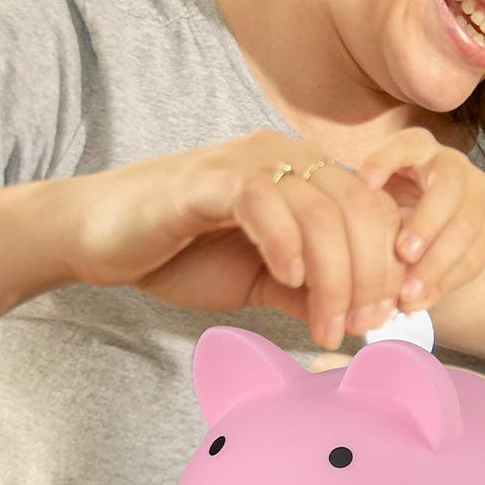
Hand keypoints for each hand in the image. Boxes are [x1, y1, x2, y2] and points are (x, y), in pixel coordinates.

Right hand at [54, 128, 405, 350]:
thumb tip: (364, 319)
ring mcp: (247, 163)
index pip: (374, 210)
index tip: (382, 319)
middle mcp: (285, 157)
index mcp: (305, 175)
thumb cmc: (178, 254)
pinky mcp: (209, 180)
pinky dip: (286, 243)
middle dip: (371, 277)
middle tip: (360, 327)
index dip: (388, 265)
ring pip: (321, 211)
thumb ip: (311, 292)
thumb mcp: (261, 280)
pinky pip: (264, 200)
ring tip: (326, 326)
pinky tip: (288, 279)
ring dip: (336, 277)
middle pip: (360, 210)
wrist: (96, 236)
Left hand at [357, 127, 484, 312]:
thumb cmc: (388, 212)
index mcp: (418, 148)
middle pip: (448, 188)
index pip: (406, 144)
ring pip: (467, 225)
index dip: (386, 160)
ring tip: (407, 294)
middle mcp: (454, 164)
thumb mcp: (372, 203)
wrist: (429, 236)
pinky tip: (422, 300)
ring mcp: (480, 191)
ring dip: (438, 263)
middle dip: (427, 223)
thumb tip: (337, 242)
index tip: (363, 183)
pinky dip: (448, 282)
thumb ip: (362, 212)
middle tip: (402, 254)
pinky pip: (478, 255)